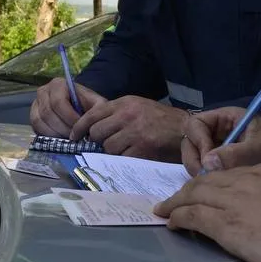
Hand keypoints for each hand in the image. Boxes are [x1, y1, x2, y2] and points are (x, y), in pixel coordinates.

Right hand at [30, 77, 106, 136]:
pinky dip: (48, 136)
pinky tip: (61, 139)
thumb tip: (88, 125)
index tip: (81, 129)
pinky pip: (36, 128)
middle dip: (63, 128)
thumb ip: (97, 110)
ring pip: (39, 122)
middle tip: (75, 137)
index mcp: (58, 84)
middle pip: (48, 113)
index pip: (59, 102)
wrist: (80, 106)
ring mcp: (36, 104)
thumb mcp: (97, 103)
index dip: (69, 118)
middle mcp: (43, 91)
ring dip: (55, 134)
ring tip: (69, 139)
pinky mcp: (33, 116)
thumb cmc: (88, 104)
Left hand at [67, 95, 188, 159]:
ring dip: (112, 151)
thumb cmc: (160, 119)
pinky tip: (135, 154)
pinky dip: (125, 158)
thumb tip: (91, 127)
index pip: (92, 114)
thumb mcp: (138, 107)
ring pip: (107, 147)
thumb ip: (117, 113)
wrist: (186, 130)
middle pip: (96, 132)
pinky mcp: (142, 149)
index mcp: (125, 103)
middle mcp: (127, 115)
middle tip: (106, 143)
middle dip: (98, 140)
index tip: (74, 136)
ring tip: (125, 148)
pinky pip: (122, 157)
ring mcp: (135, 133)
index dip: (79, 127)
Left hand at [155, 164, 260, 261]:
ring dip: (176, 203)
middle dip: (187, 190)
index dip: (211, 183)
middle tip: (174, 200)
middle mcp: (243, 181)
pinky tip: (171, 222)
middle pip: (205, 181)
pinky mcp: (224, 225)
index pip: (228, 174)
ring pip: (193, 196)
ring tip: (165, 211)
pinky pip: (192, 216)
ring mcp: (232, 202)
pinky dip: (178, 217)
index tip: (203, 191)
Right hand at [179, 107, 260, 180]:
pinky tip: (219, 193)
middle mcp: (220, 135)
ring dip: (200, 174)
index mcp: (227, 120)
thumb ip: (236, 154)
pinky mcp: (226, 171)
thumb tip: (207, 163)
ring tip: (214, 188)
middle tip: (206, 178)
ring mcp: (222, 153)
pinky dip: (209, 184)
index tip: (208, 158)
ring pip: (197, 161)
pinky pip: (208, 175)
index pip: (196, 124)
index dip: (198, 140)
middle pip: (191, 144)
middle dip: (195, 160)